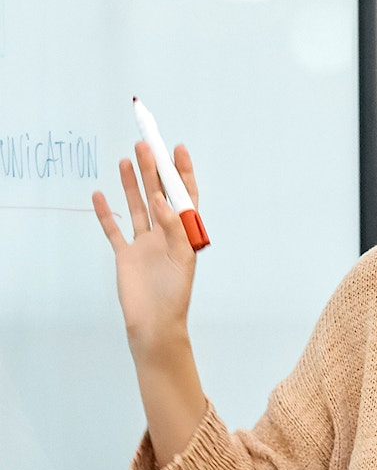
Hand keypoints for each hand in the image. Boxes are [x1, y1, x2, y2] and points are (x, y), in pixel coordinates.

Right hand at [92, 141, 197, 360]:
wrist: (154, 323)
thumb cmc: (175, 294)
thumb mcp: (182, 257)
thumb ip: (173, 227)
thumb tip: (160, 199)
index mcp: (184, 232)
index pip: (185, 195)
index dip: (182, 172)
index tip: (177, 148)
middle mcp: (165, 233)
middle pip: (158, 194)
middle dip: (153, 170)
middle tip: (145, 146)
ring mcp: (144, 243)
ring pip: (137, 206)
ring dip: (132, 184)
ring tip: (126, 159)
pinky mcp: (125, 255)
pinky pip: (113, 229)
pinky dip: (106, 212)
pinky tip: (100, 194)